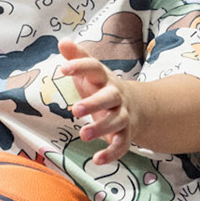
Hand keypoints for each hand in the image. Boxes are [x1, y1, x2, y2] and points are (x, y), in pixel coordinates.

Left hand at [59, 40, 131, 164]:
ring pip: (116, 122)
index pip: (95, 68)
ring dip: (101, 129)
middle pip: (109, 97)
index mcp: (105, 79)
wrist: (136, 105)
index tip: (62, 69)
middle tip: (75, 111)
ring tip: (84, 135)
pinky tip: (97, 160)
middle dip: (93, 103)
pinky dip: (112, 153)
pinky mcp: (126, 133)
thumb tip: (63, 41)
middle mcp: (116, 96)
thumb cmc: (103, 87)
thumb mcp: (91, 72)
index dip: (80, 67)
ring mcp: (123, 115)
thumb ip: (77, 57)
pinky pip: (122, 144)